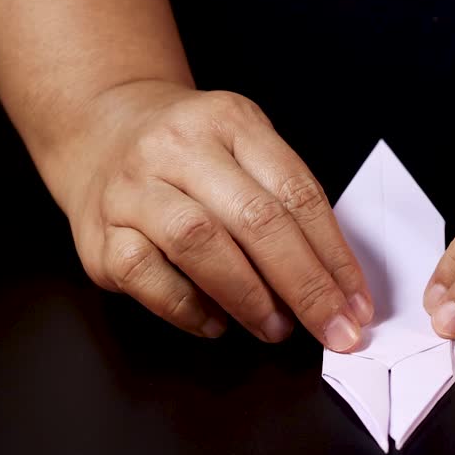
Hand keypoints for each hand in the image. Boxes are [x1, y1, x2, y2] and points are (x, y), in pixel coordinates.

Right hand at [49, 79, 372, 349]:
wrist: (99, 127)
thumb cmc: (191, 155)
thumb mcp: (245, 148)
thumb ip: (285, 205)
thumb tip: (333, 287)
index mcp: (231, 122)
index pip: (297, 194)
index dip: (334, 257)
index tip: (357, 306)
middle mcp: (178, 148)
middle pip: (256, 219)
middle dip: (304, 286)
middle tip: (332, 331)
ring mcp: (132, 189)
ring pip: (198, 243)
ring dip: (248, 296)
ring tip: (275, 329)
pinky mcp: (98, 234)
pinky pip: (146, 275)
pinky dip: (189, 307)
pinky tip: (216, 323)